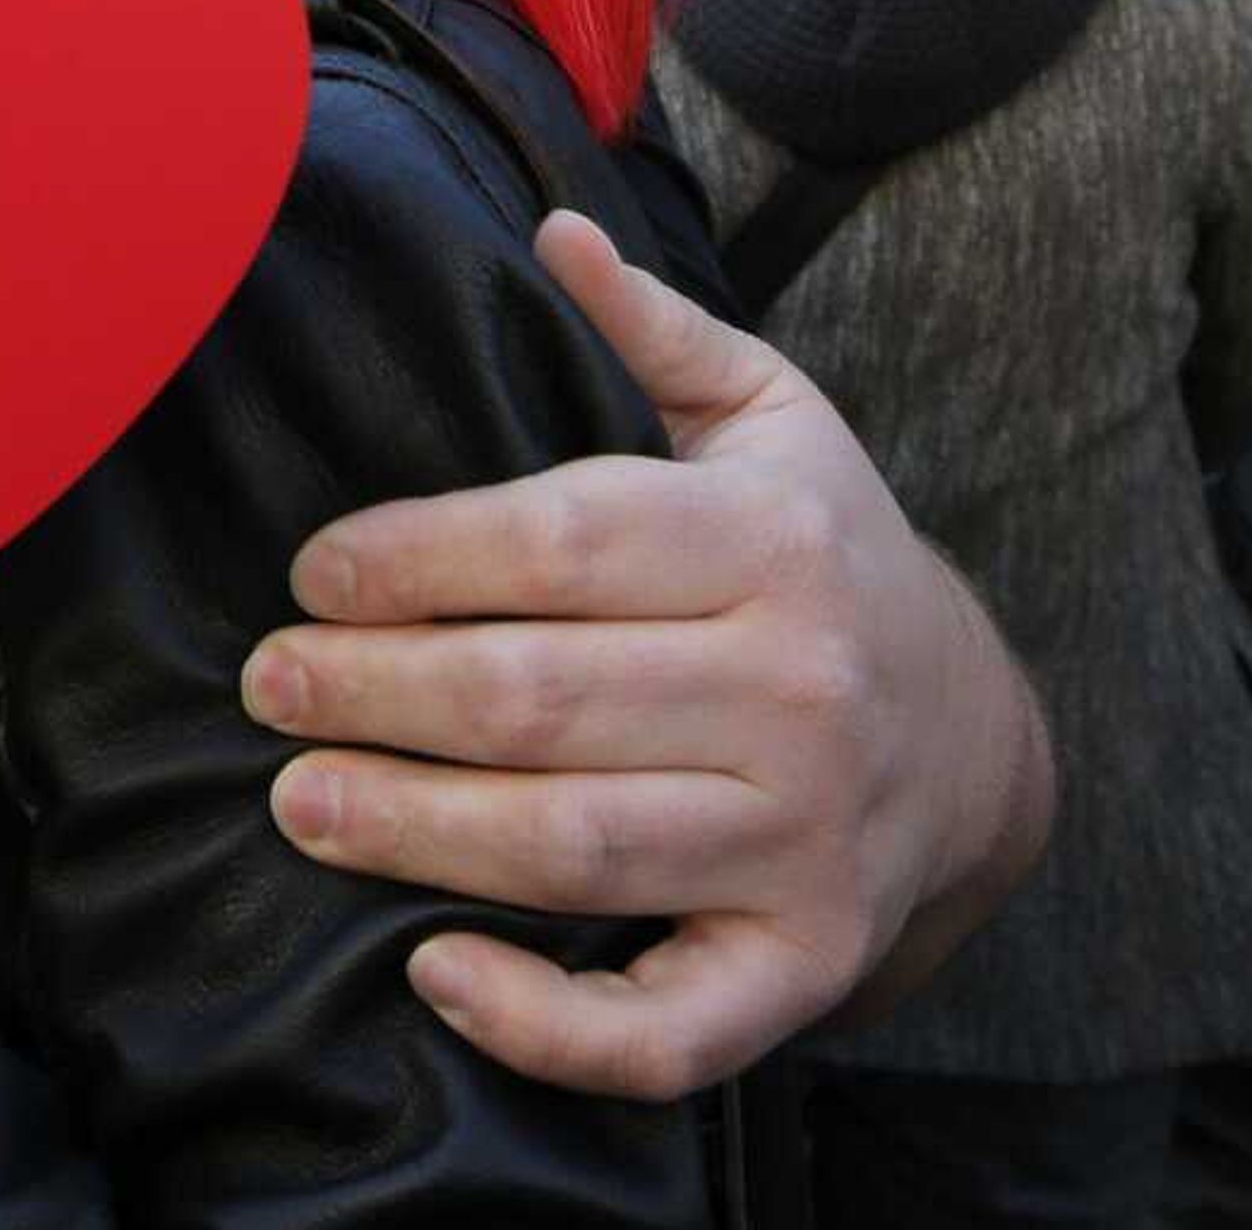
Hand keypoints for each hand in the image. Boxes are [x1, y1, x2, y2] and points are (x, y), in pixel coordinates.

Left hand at [239, 210, 1050, 1100]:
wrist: (984, 740)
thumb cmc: (826, 562)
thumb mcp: (772, 420)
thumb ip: (654, 329)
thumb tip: (554, 227)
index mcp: (772, 543)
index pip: (559, 543)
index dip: (413, 559)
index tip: (309, 574)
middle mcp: (799, 691)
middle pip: (538, 699)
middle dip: (374, 695)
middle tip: (267, 688)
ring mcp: (805, 839)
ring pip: (572, 847)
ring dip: (413, 833)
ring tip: (299, 804)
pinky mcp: (803, 961)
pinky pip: (666, 1025)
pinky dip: (543, 1021)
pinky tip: (434, 973)